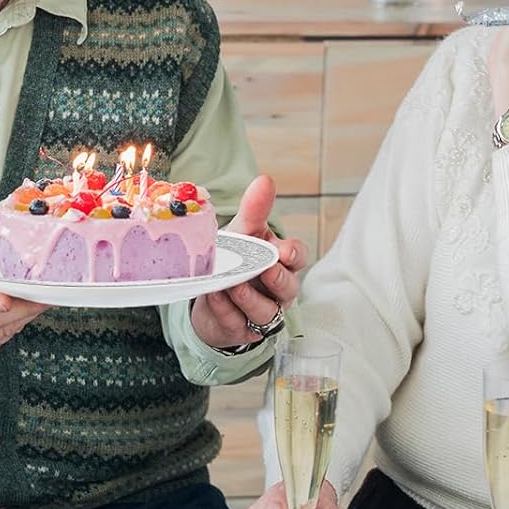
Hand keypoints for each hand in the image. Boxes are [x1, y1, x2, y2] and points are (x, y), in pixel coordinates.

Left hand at [190, 174, 307, 349]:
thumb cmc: (236, 259)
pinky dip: (226, 309)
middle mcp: (278, 290)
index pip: (298, 258)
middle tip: (265, 269)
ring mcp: (261, 312)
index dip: (294, 254)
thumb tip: (265, 179)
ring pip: (265, 311)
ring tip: (232, 283)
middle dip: (278, 279)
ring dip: (249, 297)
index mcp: (282, 262)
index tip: (285, 250)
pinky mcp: (241, 329)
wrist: (210, 293)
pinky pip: (237, 322)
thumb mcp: (243, 233)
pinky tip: (215, 295)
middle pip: (288, 288)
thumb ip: (255, 210)